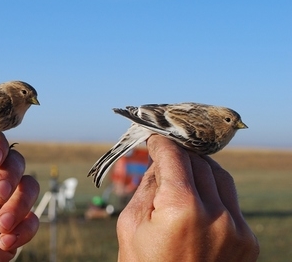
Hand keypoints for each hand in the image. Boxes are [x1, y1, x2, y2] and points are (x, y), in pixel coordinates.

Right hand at [117, 135, 258, 261]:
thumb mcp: (132, 226)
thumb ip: (146, 188)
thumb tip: (157, 163)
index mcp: (181, 210)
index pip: (174, 157)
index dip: (161, 144)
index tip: (154, 139)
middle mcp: (216, 215)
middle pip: (198, 163)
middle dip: (179, 155)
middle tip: (164, 155)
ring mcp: (237, 229)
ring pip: (220, 177)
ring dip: (200, 169)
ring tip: (181, 172)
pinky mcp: (247, 241)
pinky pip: (231, 202)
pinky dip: (213, 193)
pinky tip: (197, 199)